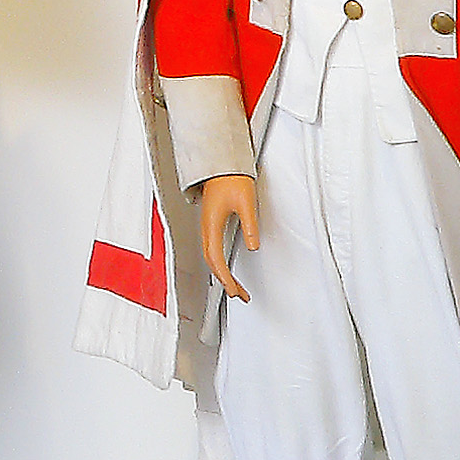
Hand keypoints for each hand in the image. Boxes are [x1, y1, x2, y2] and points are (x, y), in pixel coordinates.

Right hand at [198, 172, 259, 305]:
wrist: (221, 165)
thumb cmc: (231, 180)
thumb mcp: (247, 203)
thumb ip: (250, 226)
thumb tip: (253, 246)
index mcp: (212, 224)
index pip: (216, 258)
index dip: (225, 278)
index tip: (235, 291)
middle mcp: (207, 228)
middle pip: (212, 262)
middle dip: (225, 281)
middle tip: (240, 295)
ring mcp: (208, 226)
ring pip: (211, 256)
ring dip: (222, 274)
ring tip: (235, 287)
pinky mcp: (212, 224)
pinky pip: (212, 249)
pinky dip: (219, 263)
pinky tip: (226, 268)